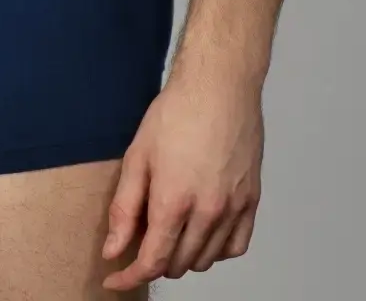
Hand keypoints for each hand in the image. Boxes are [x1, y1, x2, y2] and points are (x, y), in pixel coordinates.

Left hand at [102, 73, 263, 290]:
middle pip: (178, 264)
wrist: (219, 86)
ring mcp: (234, 209)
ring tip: (169, 228)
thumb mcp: (137, 156)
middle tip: (139, 238)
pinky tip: (202, 230)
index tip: (114, 278)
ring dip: (183, 256)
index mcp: (174, 201)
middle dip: (154, 260)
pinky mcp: (252, 201)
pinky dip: (216, 249)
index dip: (129, 276)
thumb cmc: (176, 112)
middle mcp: (208, 212)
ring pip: (206, 260)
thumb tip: (113, 249)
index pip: (151, 261)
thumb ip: (124, 208)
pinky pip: (235, 247)